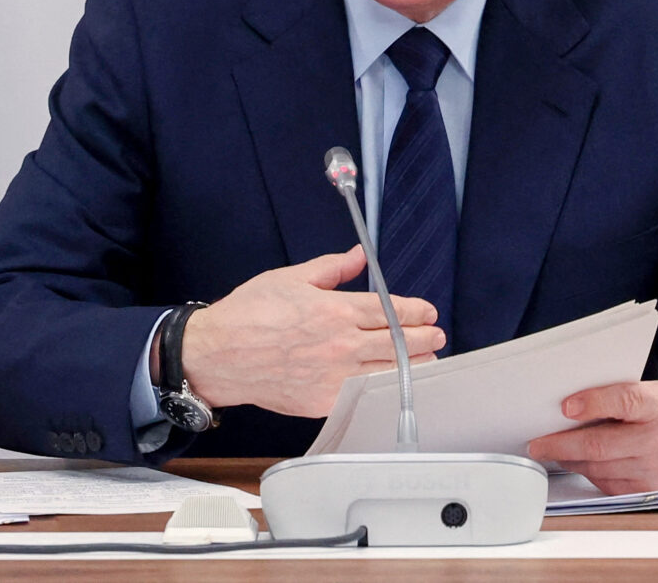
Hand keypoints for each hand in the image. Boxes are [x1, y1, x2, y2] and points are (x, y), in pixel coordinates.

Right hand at [177, 247, 443, 418]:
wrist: (219, 356)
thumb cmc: (249, 314)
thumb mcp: (291, 278)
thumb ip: (332, 268)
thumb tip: (358, 256)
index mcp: (335, 310)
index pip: (388, 311)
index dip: (414, 311)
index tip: (428, 312)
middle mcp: (340, 345)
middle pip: (396, 343)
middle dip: (424, 339)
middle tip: (438, 336)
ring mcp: (332, 376)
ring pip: (385, 372)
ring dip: (412, 366)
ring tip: (429, 361)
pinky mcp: (322, 401)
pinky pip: (361, 395)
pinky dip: (381, 388)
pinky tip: (392, 384)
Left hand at [525, 380, 657, 495]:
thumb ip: (631, 397)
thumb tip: (583, 404)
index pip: (622, 400)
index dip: (591, 402)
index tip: (565, 406)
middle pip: (601, 445)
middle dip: (562, 445)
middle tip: (539, 443)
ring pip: (603, 470)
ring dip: (573, 463)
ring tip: (555, 454)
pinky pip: (616, 487)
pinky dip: (596, 477)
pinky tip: (584, 468)